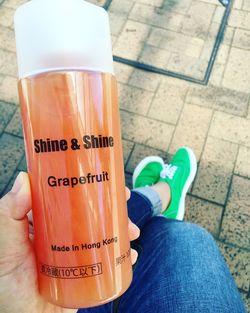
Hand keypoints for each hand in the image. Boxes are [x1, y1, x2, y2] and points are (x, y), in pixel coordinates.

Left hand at [0, 172, 139, 312]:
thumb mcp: (8, 247)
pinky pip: (109, 257)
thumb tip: (23, 179)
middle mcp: (65, 233)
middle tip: (125, 201)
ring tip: (132, 231)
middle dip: (112, 206)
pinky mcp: (88, 269)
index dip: (88, 185)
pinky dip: (123, 254)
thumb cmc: (12, 286)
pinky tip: (131, 254)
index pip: (69, 196)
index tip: (104, 178)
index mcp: (47, 222)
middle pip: (92, 213)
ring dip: (122, 227)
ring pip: (104, 232)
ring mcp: (78, 250)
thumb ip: (8, 215)